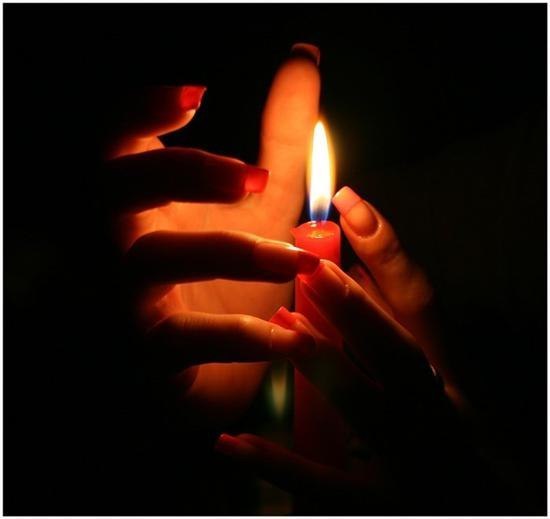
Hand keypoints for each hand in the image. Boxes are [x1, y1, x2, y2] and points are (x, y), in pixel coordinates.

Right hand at [102, 44, 320, 425]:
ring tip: (301, 260)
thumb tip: (305, 61)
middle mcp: (119, 239)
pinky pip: (185, 342)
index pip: (114, 140)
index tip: (198, 94)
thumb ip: (282, 138)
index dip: (142, 111)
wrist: (219, 355)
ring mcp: (127, 297)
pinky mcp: (149, 355)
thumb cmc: (237, 270)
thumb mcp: (266, 200)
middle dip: (182, 173)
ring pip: (151, 263)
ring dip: (232, 253)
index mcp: (143, 196)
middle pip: (118, 188)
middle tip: (251, 177)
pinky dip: (245, 336)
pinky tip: (298, 336)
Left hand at [215, 186, 488, 512]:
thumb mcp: (434, 381)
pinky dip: (279, 465)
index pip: (422, 307)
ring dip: (329, 366)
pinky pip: (328, 490)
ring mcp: (418, 466)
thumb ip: (396, 328)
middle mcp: (442, 414)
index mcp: (446, 375)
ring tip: (284, 328)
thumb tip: (355, 269)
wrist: (488, 511)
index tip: (346, 203)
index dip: (387, 252)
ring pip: (372, 411)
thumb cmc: (447, 435)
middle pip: (400, 352)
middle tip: (309, 265)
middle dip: (356, 306)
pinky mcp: (386, 510)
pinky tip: (230, 442)